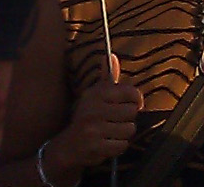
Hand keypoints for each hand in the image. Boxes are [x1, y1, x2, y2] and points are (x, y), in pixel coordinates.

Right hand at [52, 54, 140, 174]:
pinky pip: (122, 145)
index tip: (132, 104)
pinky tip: (107, 143)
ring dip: (123, 134)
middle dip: (127, 119)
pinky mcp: (96, 147)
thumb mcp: (93, 95)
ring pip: (129, 130)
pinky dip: (118, 146)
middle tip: (115, 121)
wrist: (67, 146)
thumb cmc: (86, 117)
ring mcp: (94, 129)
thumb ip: (107, 77)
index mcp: (96, 93)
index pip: (130, 92)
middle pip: (132, 112)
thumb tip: (112, 56)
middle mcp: (94, 109)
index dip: (136, 100)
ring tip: (111, 132)